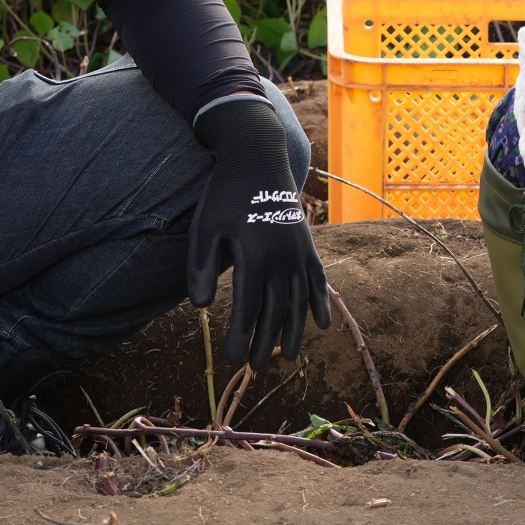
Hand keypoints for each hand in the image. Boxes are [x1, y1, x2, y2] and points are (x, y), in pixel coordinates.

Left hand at [186, 98, 330, 369]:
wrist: (258, 156)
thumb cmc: (225, 191)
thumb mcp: (205, 226)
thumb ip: (201, 266)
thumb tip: (202, 307)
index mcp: (256, 257)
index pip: (249, 309)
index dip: (241, 337)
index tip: (232, 359)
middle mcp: (283, 259)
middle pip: (276, 312)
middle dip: (266, 343)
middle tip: (256, 368)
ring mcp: (299, 252)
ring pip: (300, 301)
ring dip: (294, 331)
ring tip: (287, 357)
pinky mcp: (308, 244)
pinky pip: (318, 280)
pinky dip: (321, 302)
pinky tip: (323, 323)